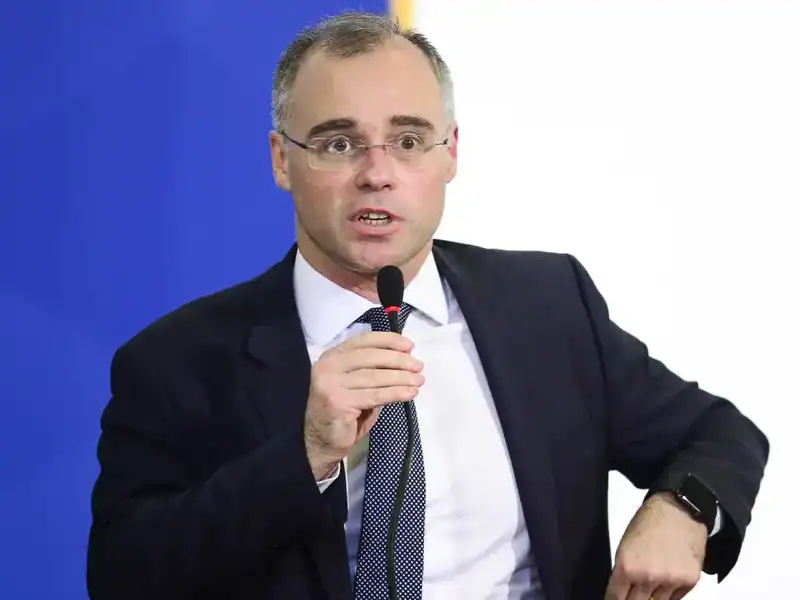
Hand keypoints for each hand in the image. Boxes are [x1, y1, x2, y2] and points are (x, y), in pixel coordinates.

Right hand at [304, 331, 423, 479]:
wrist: (321, 441)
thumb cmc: (344, 412)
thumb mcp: (357, 385)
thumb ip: (373, 371)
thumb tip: (405, 361)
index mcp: (332, 357)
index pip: (363, 341)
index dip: (388, 341)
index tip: (409, 346)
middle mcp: (328, 366)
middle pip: (371, 357)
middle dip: (399, 360)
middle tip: (419, 366)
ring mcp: (331, 384)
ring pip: (375, 377)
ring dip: (401, 378)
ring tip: (419, 380)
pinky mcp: (339, 402)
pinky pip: (376, 395)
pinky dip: (397, 393)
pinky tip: (411, 393)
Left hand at [605, 492, 706, 599]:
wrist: (679, 511)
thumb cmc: (649, 523)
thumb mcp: (625, 546)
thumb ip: (623, 572)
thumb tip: (622, 591)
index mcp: (627, 567)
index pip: (616, 597)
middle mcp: (648, 578)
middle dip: (631, 599)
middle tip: (631, 594)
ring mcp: (670, 582)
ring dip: (651, 597)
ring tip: (650, 585)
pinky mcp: (689, 582)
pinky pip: (675, 598)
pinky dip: (669, 595)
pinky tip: (665, 583)